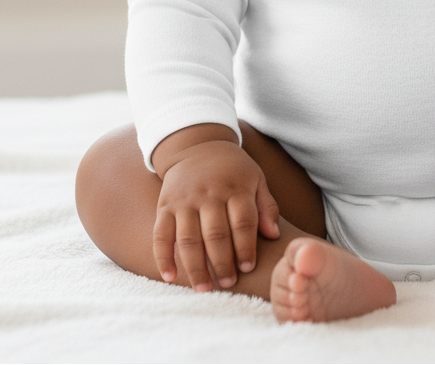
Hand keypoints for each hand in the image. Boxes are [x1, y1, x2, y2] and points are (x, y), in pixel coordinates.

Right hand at [152, 126, 279, 291]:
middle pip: (215, 234)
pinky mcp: (165, 206)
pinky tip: (170, 277)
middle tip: (228, 284)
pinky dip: (163, 257)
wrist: (198, 146)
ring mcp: (184, 201)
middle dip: (222, 263)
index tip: (247, 268)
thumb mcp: (256, 179)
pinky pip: (161, 234)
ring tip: (204, 288)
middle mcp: (208, 194)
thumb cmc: (234, 170)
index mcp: (235, 188)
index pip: (243, 222)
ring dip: (195, 267)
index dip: (246, 247)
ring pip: (188, 239)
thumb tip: (274, 235)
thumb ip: (266, 206)